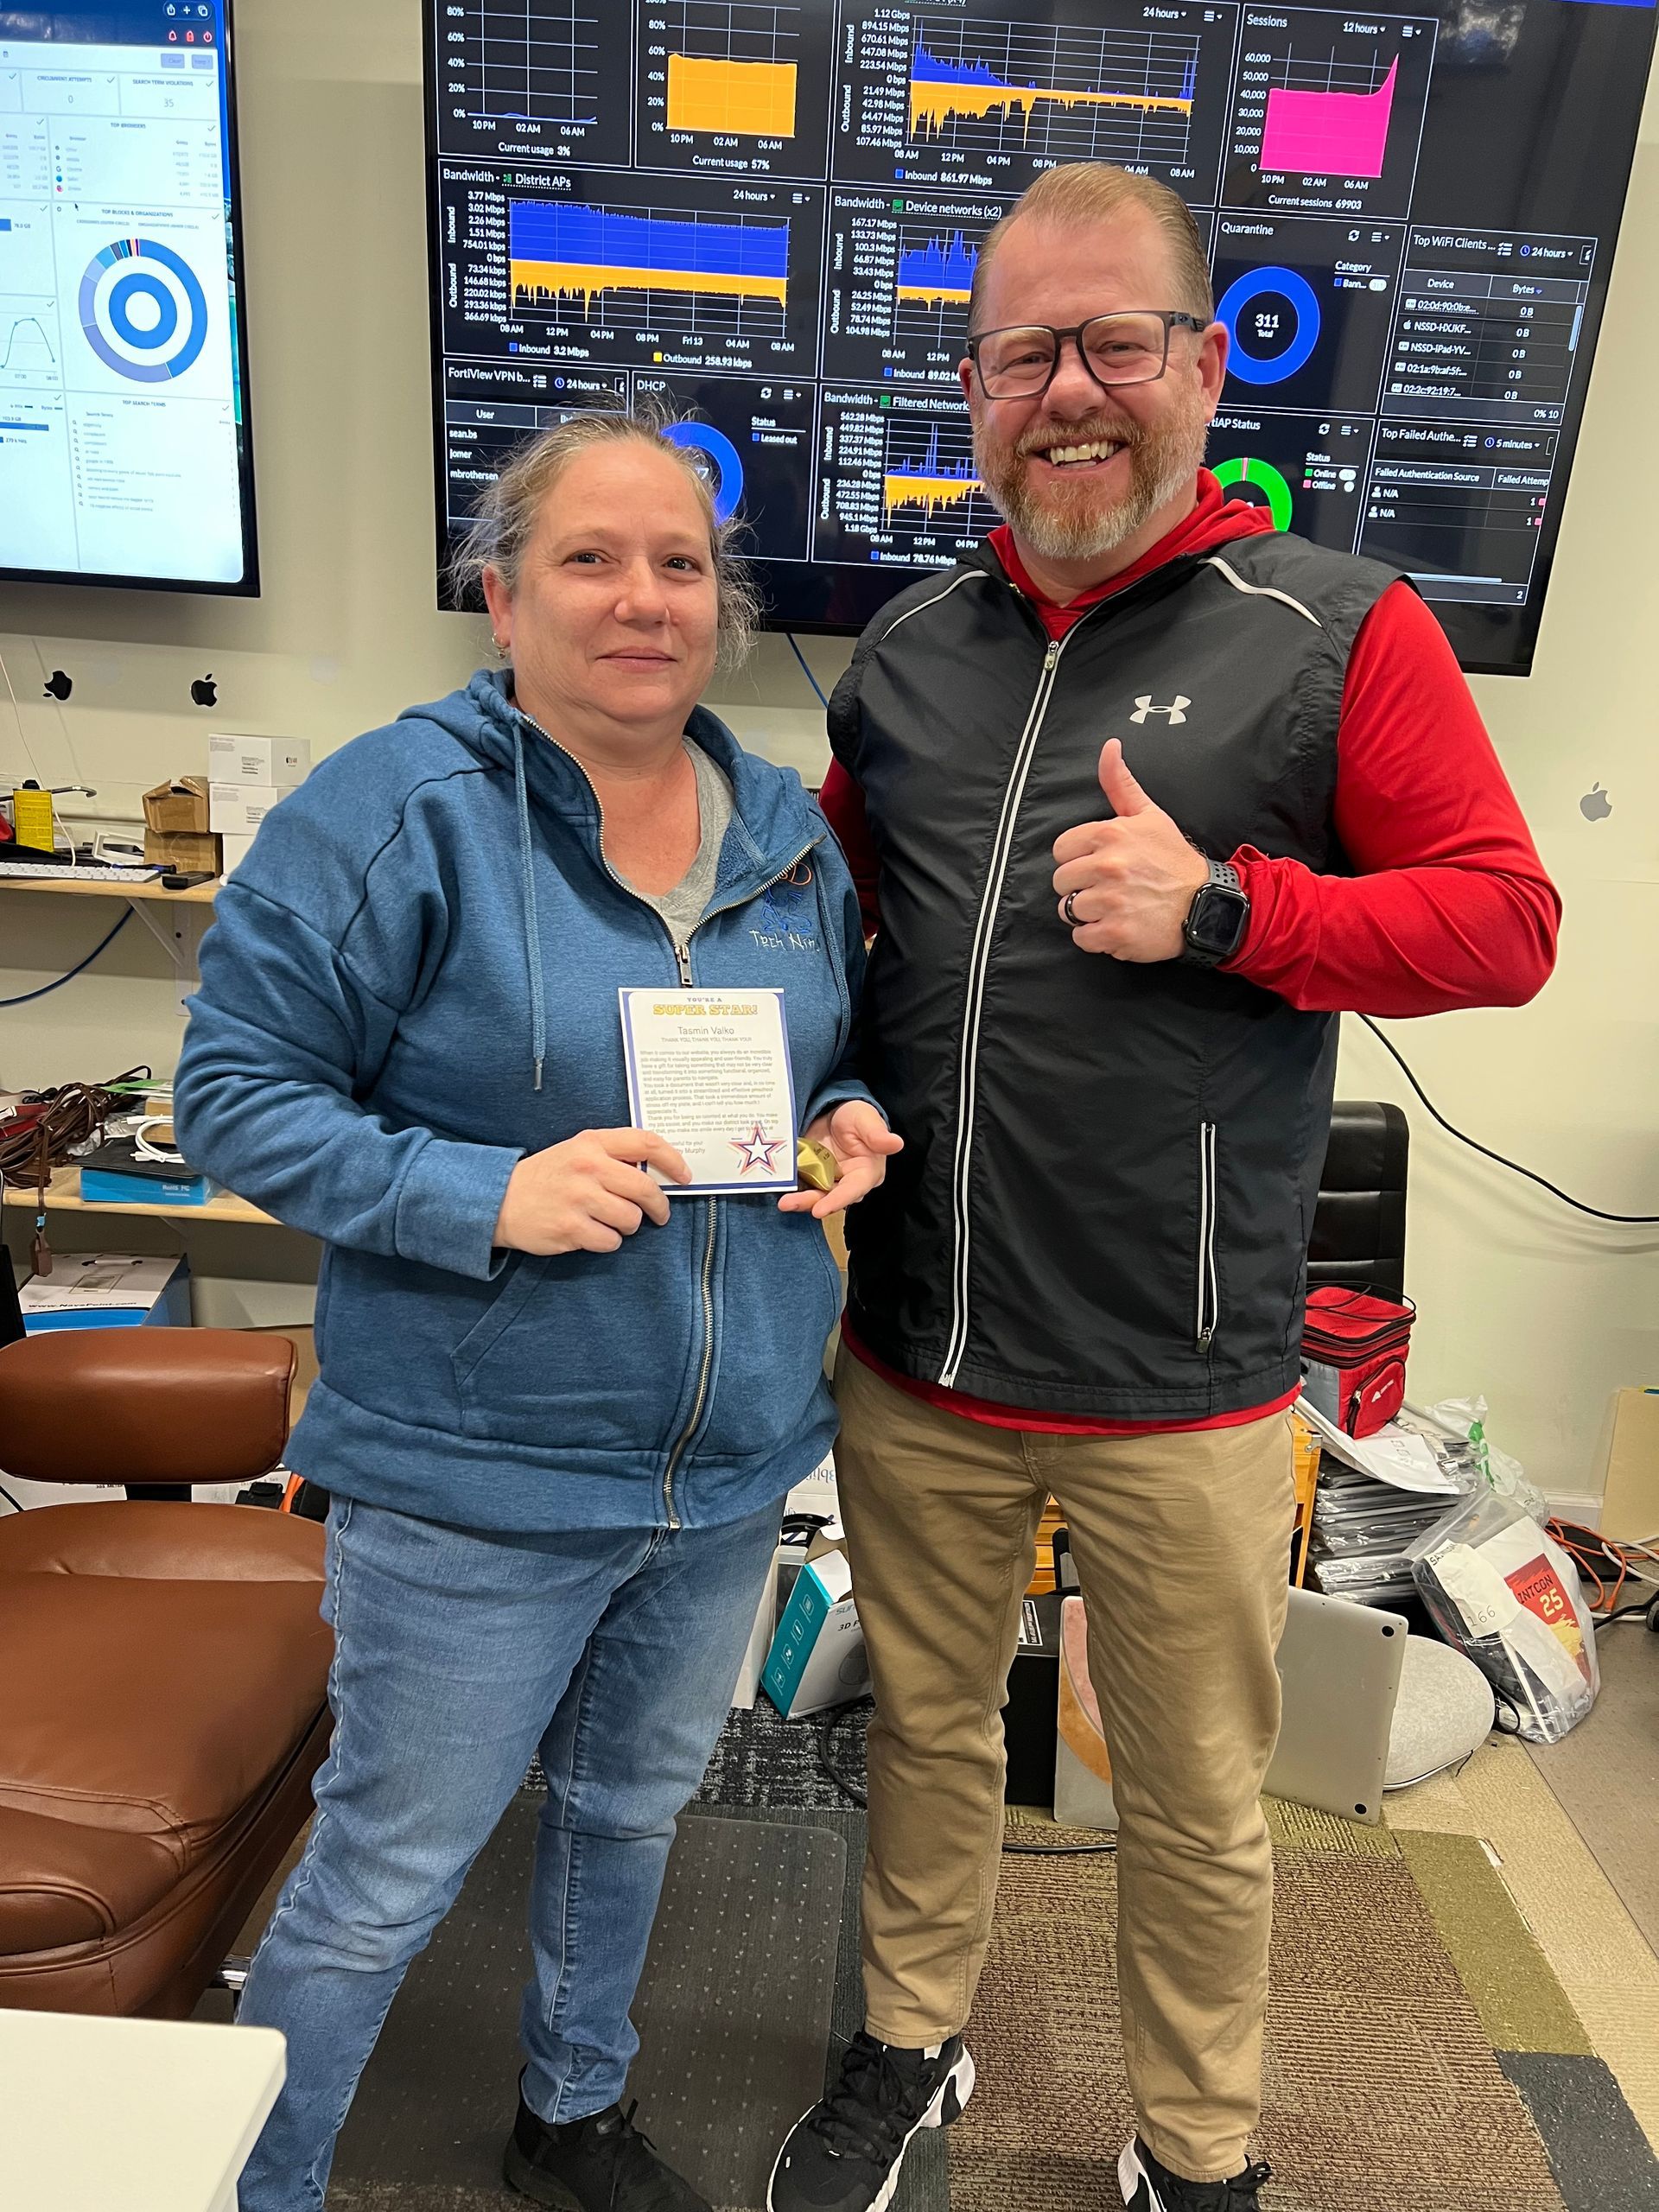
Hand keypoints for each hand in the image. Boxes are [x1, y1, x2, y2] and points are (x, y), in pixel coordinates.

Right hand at [494, 1128, 690, 1255]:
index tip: (684, 1175)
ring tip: (609, 1221)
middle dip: (659, 1206)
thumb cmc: (547, 1177)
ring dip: (628, 1226)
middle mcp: (587, 1167)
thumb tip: (658, 1173)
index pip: (646, 1143)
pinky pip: (611, 1241)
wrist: (499, 1201)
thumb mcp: (576, 1152)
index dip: (673, 1160)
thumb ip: (613, 1156)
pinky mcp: (571, 1228)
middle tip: (659, 1215)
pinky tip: (591, 1233)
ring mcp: (579, 1199)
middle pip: (645, 1188)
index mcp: (591, 1143)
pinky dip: (607, 1242)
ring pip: (631, 1219)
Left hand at [777, 1101, 902, 1219]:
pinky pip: (802, 1185)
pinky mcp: (812, 1176)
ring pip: (815, 1195)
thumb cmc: (857, 1116)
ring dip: (799, 1200)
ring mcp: (828, 1181)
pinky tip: (778, 1189)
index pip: (853, 1190)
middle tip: (789, 1204)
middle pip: (830, 1197)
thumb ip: (877, 1134)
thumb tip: (896, 1143)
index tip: (820, 1210)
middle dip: (810, 1202)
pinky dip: (791, 1189)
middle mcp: (847, 1182)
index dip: (837, 1200)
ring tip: (783, 1202)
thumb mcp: (866, 1120)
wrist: (834, 1110)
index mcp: (866, 1173)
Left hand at [1051, 739, 1209, 962]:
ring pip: (1068, 910)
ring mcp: (1111, 901)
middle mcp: (1108, 866)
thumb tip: (1109, 746)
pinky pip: (1081, 937)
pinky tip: (1117, 926)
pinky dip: (1095, 937)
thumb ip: (1120, 783)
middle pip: (1061, 881)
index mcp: (1109, 834)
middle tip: (1109, 887)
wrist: (1206, 904)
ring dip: (1088, 913)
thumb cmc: (1174, 859)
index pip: (1060, 850)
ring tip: (1115, 907)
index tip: (1099, 863)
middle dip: (1080, 886)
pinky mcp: (1116, 933)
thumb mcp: (1149, 815)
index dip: (1077, 859)